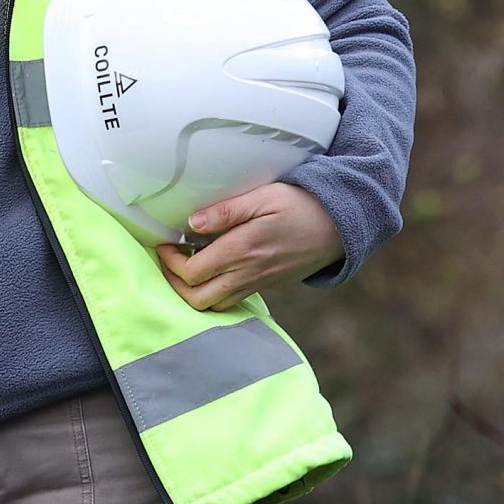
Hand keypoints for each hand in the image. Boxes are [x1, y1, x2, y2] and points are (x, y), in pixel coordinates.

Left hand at [156, 182, 343, 311]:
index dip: (170, 262)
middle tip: (170, 258)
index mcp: (243, 250)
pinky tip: (212, 272)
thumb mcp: (263, 197)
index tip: (165, 244)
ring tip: (187, 266)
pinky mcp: (266, 286)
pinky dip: (213, 294)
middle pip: (197, 298)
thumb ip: (226, 211)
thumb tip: (191, 224)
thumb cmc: (299, 205)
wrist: (338, 226)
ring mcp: (257, 284)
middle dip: (175, 282)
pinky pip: (232, 302)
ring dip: (192, 291)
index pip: (192, 273)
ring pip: (213, 306)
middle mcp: (248, 274)